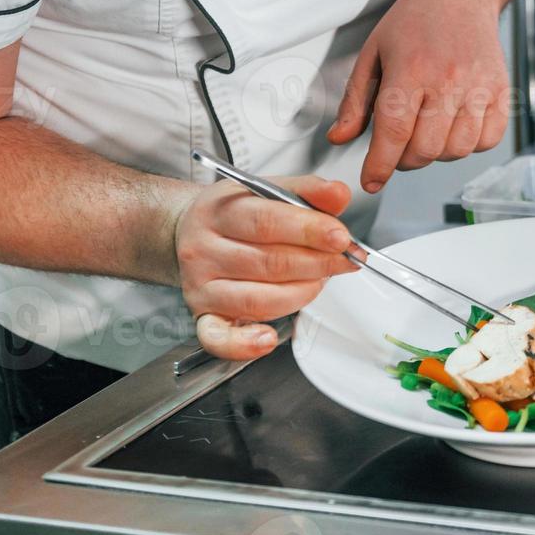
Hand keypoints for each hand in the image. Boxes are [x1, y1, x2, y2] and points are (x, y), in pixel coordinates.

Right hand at [173, 175, 359, 359]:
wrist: (189, 231)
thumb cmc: (236, 213)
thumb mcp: (267, 189)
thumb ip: (307, 190)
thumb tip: (338, 194)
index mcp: (220, 211)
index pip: (267, 221)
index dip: (310, 230)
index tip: (341, 237)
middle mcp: (204, 249)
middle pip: (269, 262)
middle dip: (318, 263)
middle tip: (344, 260)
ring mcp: (201, 286)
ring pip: (258, 299)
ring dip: (301, 294)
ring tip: (319, 281)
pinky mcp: (202, 316)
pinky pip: (218, 338)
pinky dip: (245, 344)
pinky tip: (268, 338)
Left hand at [327, 0, 510, 192]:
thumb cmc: (415, 21)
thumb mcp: (373, 53)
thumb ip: (355, 101)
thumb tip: (340, 138)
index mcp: (411, 68)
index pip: (394, 132)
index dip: (380, 165)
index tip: (371, 181)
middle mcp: (448, 80)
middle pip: (425, 149)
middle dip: (405, 160)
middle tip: (398, 145)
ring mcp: (480, 87)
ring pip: (456, 150)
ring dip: (437, 153)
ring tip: (427, 131)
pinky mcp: (501, 91)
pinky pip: (487, 141)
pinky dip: (469, 144)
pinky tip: (454, 126)